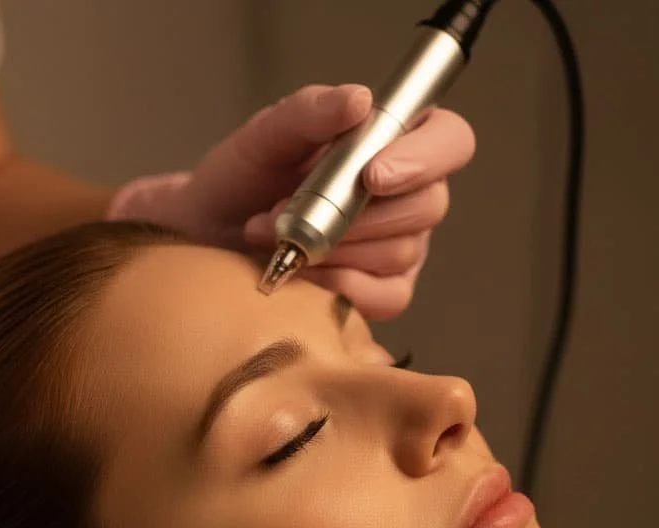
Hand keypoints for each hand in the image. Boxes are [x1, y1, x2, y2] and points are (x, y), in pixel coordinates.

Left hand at [110, 84, 475, 320]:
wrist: (209, 236)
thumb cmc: (242, 180)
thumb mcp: (265, 135)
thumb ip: (310, 111)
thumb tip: (359, 100)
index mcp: (396, 140)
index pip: (450, 141)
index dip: (422, 159)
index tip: (371, 174)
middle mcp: (408, 195)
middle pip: (428, 205)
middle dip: (355, 215)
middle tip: (290, 212)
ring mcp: (400, 247)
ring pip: (400, 252)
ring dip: (334, 249)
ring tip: (279, 239)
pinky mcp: (383, 292)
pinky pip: (386, 296)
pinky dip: (340, 286)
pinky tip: (302, 274)